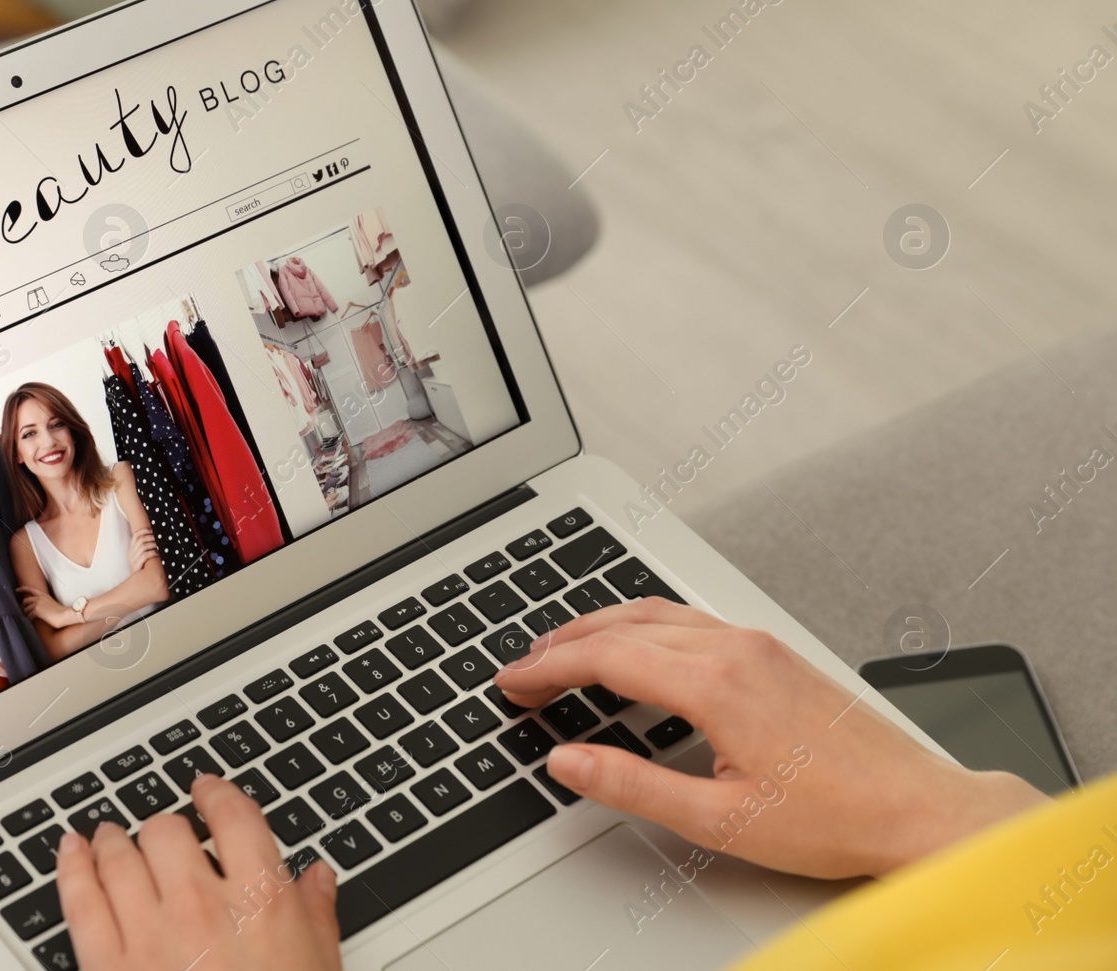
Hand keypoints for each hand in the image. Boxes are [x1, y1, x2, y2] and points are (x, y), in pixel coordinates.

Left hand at [16, 585, 81, 628]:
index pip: (30, 589)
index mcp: (43, 595)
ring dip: (26, 613)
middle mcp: (39, 598)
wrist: (64, 615)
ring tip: (28, 617)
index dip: (22, 589)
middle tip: (23, 610)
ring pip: (26, 609)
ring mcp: (37, 604)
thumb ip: (43, 602)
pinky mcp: (36, 611)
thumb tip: (37, 606)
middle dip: (23, 606)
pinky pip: (29, 615)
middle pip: (25, 600)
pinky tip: (31, 620)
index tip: (17, 590)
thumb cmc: (60, 611)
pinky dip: (29, 618)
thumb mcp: (51, 602)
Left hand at [58, 774, 341, 970]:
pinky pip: (79, 900)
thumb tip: (319, 877)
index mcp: (261, 901)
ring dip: (116, 838)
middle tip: (168, 831)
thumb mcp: (319, 967)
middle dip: (168, 826)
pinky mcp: (106, 968)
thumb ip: (316, 914)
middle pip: (169, 830)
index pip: (233, 816)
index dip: (215, 791)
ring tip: (114, 835)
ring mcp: (149, 936)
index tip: (207, 788)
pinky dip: (71, 867)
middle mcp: (201, 907)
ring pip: (119, 855)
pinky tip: (72, 851)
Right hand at [127, 528, 158, 573]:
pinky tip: (158, 554)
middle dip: (151, 537)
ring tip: (160, 546)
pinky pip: (146, 555)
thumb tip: (156, 540)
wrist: (134, 582)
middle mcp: (131, 553)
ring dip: (153, 544)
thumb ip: (144, 549)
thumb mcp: (139, 557)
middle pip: (141, 539)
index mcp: (131, 549)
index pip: (136, 535)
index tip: (152, 530)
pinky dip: (153, 553)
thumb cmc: (140, 568)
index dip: (144, 530)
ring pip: (143, 546)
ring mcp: (133, 559)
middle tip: (159, 538)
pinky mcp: (137, 565)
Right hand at [494, 599, 1048, 878]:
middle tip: (523, 667)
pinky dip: (641, 627)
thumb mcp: (719, 819)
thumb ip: (633, 785)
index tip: (512, 683)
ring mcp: (758, 644)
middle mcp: (736, 649)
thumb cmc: (837, 818)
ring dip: (601, 627)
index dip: (549, 669)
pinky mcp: (774, 652)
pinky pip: (689, 621)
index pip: (607, 657)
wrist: (920, 811)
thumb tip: (567, 760)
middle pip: (626, 622)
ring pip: (658, 613)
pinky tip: (633, 648)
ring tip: (562, 651)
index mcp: (717, 684)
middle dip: (564, 641)